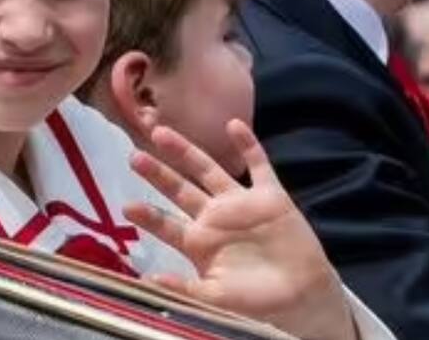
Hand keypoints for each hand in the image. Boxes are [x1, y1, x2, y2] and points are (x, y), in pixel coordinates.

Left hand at [125, 121, 356, 339]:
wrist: (302, 297)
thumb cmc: (256, 303)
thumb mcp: (215, 299)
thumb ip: (184, 289)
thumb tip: (148, 281)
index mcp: (199, 242)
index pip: (166, 224)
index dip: (148, 216)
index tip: (127, 207)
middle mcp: (215, 218)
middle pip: (180, 190)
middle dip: (158, 173)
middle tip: (133, 156)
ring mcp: (241, 204)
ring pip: (209, 170)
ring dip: (186, 151)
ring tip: (160, 133)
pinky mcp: (270, 196)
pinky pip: (259, 165)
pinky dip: (248, 145)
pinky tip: (234, 125)